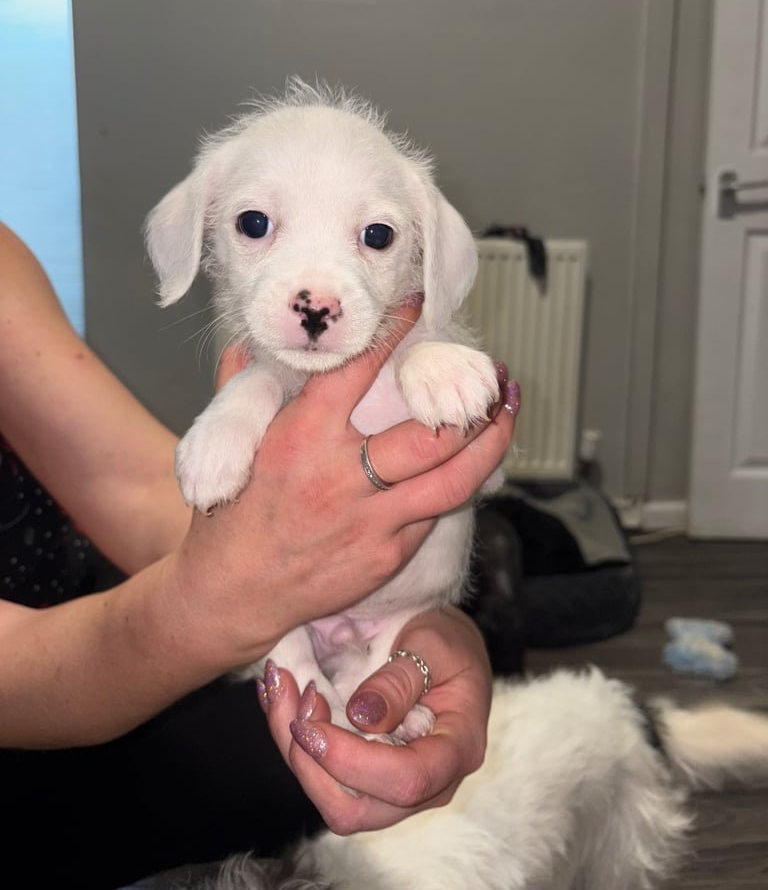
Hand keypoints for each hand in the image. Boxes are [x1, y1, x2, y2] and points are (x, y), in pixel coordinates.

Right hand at [174, 302, 515, 670]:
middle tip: (491, 375)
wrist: (232, 594)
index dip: (393, 334)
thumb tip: (245, 350)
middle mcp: (342, 477)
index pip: (357, 371)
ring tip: (506, 414)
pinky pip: (433, 515)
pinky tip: (473, 465)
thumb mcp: (229, 448)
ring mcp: (370, 521)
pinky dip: (457, 486)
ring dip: (490, 444)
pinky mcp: (386, 556)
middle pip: (431, 434)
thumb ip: (240, 392)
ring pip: (453, 480)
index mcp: (301, 438)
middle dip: (472, 402)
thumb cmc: (230, 517)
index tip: (416, 308)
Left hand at [259, 608, 492, 833]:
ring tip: (281, 691)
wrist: (447, 648)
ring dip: (295, 752)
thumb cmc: (447, 642)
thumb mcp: (431, 644)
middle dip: (312, 763)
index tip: (310, 722)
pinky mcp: (368, 779)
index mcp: (457, 750)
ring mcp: (396, 788)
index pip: (406, 780)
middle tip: (293, 697)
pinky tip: (281, 700)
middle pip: (359, 809)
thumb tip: (362, 716)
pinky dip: (295, 746)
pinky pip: (325, 781)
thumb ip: (401, 679)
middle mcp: (430, 784)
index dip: (351, 761)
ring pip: (333, 801)